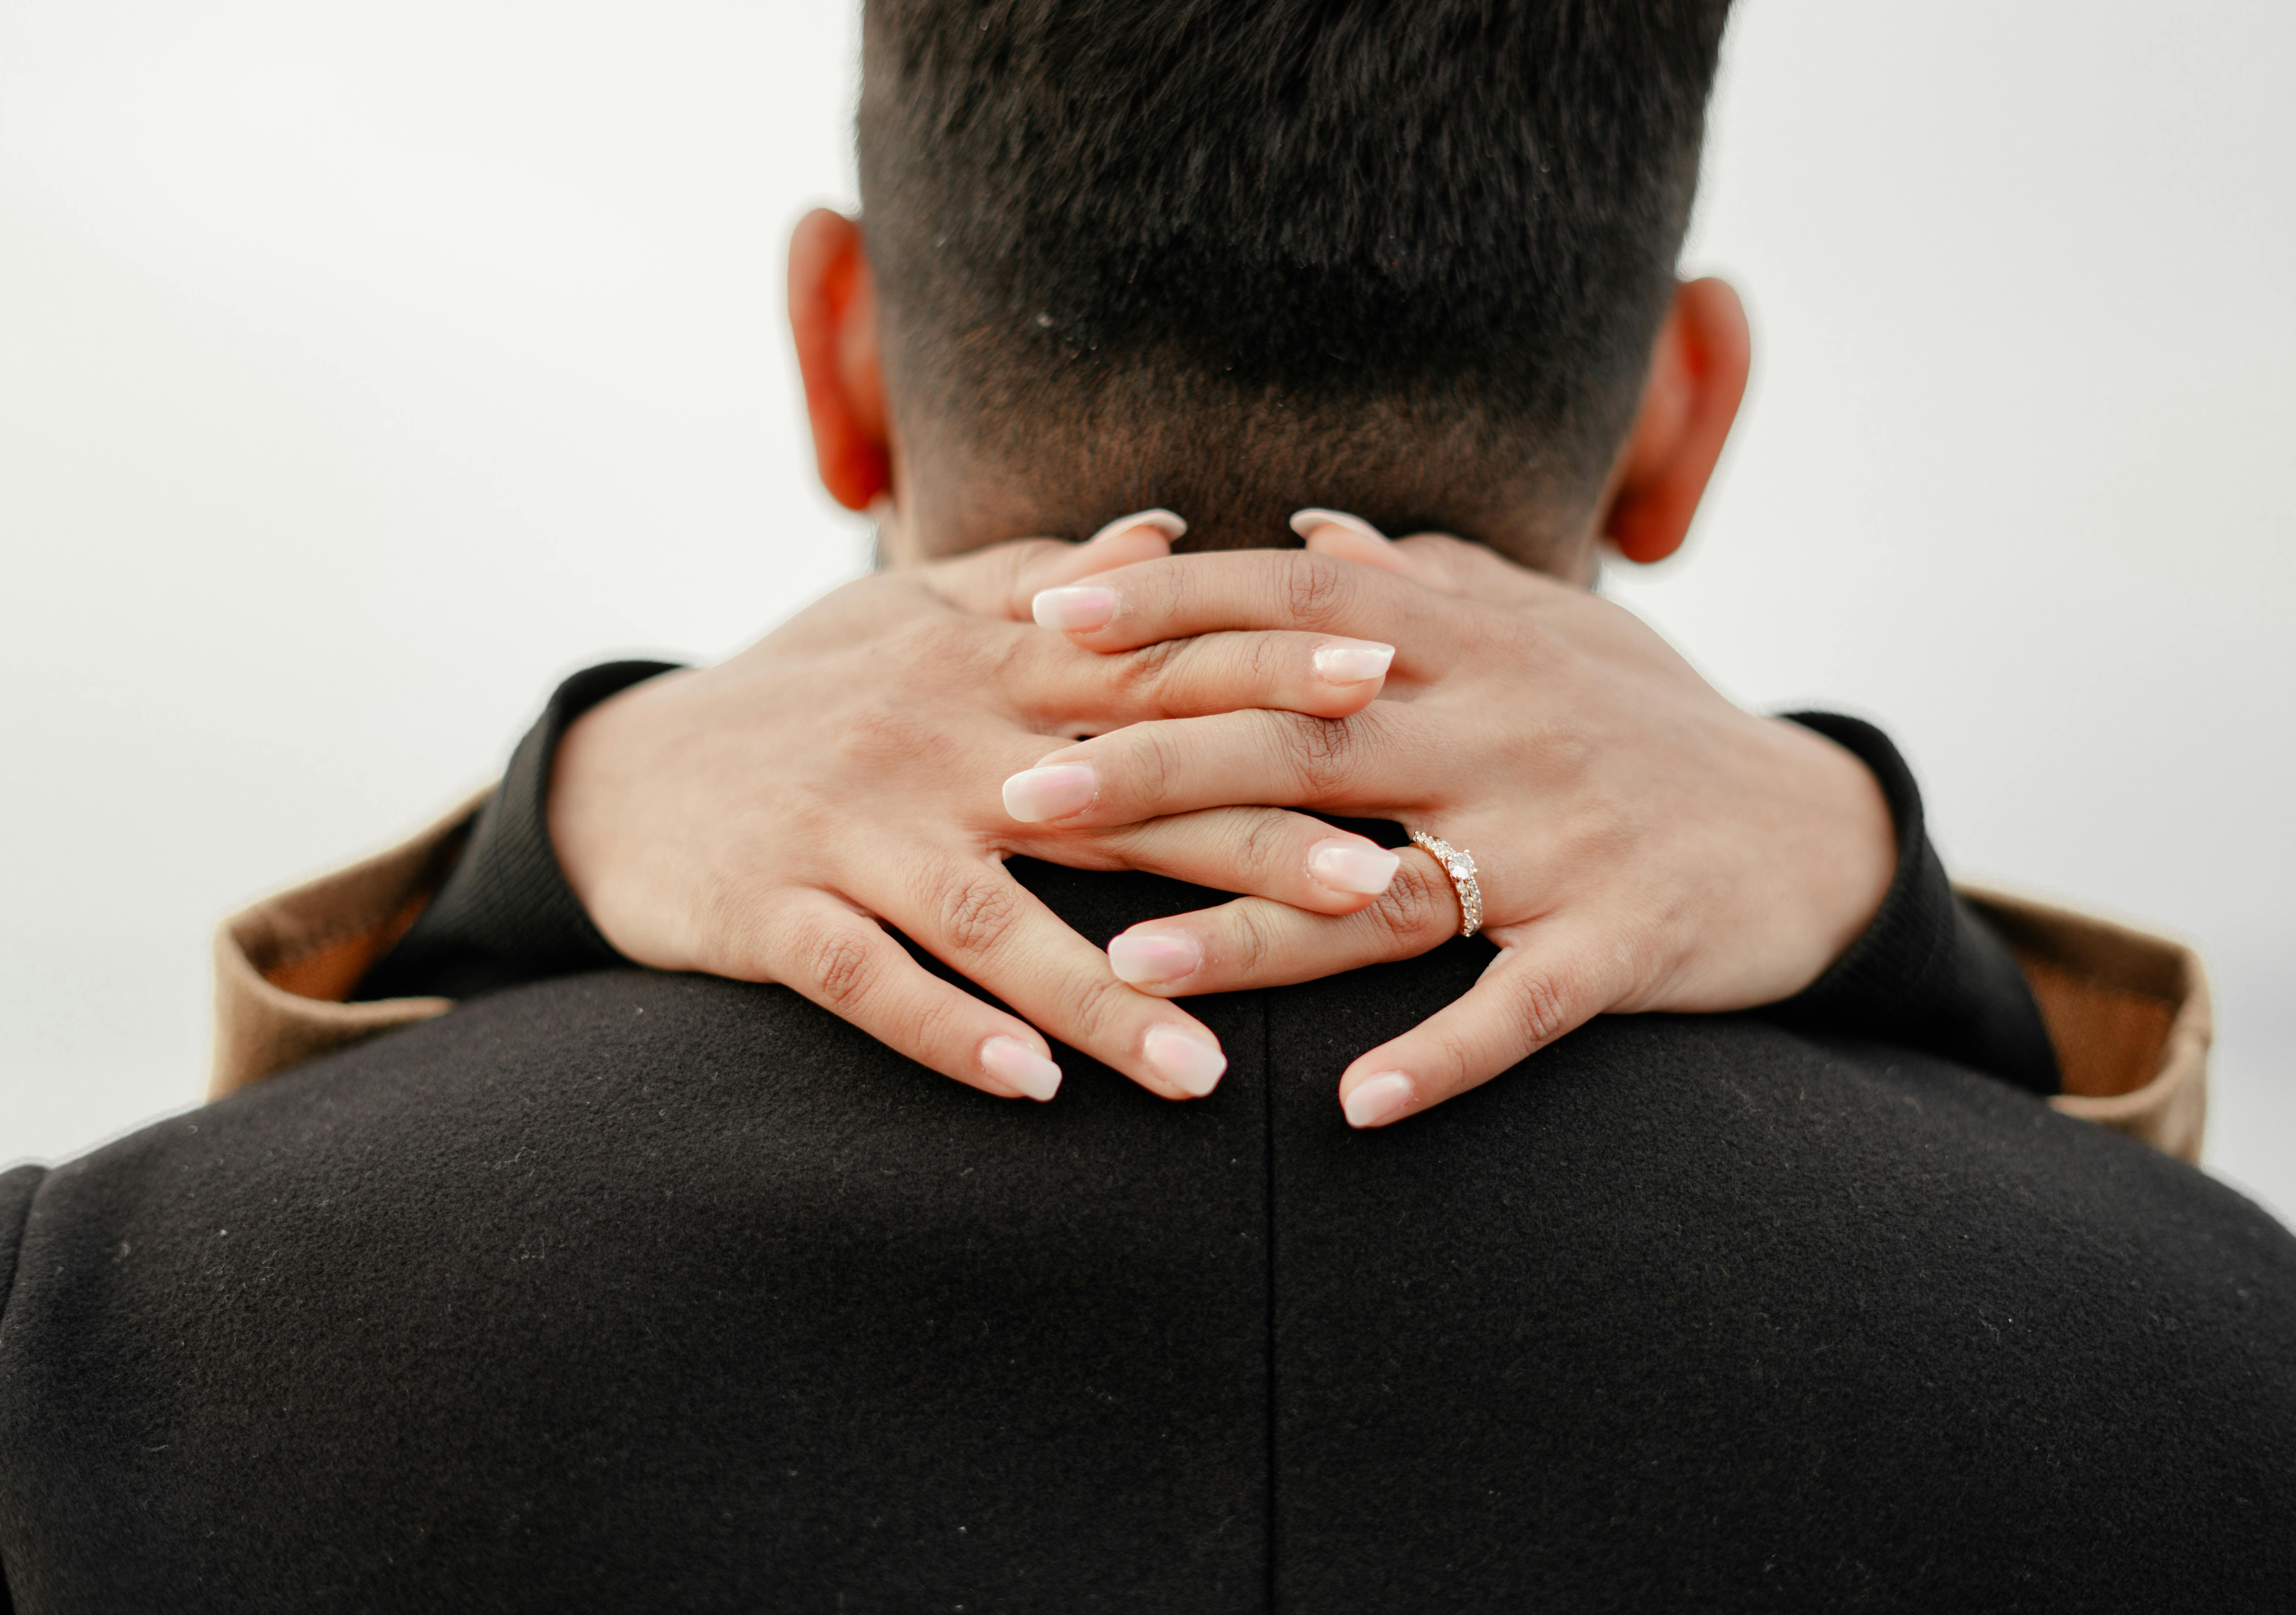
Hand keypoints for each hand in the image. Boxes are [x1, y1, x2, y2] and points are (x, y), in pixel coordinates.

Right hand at [549, 512, 1412, 1104]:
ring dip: (1107, 995)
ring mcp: (851, 830)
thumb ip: (1043, 578)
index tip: (1389, 674)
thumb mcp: (910, 612)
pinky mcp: (775, 911)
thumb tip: (1171, 530)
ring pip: (997, 917)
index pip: (1153, 663)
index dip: (1271, 666)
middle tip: (1377, 888)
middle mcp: (933, 741)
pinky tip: (1029, 1087)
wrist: (616, 772)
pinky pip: (871, 982)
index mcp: (980, 664)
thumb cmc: (798, 691)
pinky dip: (947, 1031)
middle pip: (1115, 792)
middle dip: (1251, 839)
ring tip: (1207, 1073)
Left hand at [1015, 512, 1897, 1127]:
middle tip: (1020, 795)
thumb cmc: (1649, 717)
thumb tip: (1302, 527)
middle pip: (1301, 740)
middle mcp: (1503, 729)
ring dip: (1253, 932)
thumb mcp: (1544, 624)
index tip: (1047, 616)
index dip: (1170, 605)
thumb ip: (1419, 577)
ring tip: (1128, 965)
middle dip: (1153, 766)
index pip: (1292, 602)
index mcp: (1473, 642)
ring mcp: (1563, 841)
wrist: (1812, 826)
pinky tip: (1352, 1109)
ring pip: (1383, 886)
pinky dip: (1441, 1057)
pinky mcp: (1624, 942)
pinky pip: (1518, 1007)